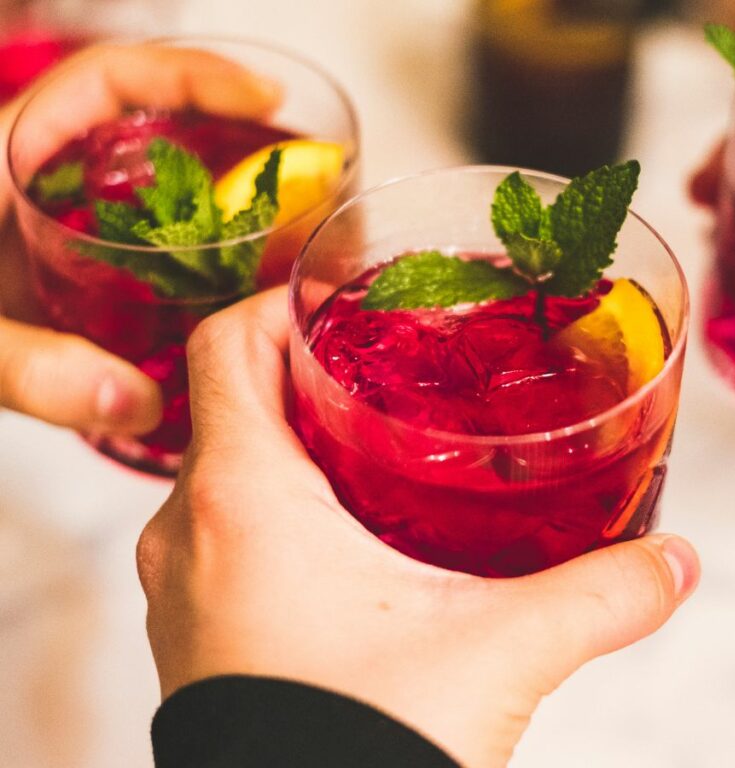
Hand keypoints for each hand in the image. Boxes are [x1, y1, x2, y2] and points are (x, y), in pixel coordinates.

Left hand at [0, 43, 279, 432]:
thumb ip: (27, 366)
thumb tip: (137, 404)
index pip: (110, 80)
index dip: (194, 78)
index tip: (264, 102)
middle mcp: (16, 178)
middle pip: (136, 129)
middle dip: (219, 143)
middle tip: (286, 182)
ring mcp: (19, 220)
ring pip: (126, 187)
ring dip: (195, 204)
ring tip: (261, 238)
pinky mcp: (15, 263)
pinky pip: (108, 241)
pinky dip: (157, 256)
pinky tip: (190, 296)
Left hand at [136, 287, 700, 767]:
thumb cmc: (354, 754)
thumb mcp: (498, 653)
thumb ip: (599, 595)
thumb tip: (674, 560)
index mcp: (241, 502)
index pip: (227, 346)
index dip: (279, 304)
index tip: (339, 299)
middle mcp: (188, 536)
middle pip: (231, 401)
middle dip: (305, 372)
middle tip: (385, 367)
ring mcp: (182, 593)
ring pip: (223, 473)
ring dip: (291, 444)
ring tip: (375, 443)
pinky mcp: (197, 640)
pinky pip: (220, 537)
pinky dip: (275, 511)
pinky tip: (352, 540)